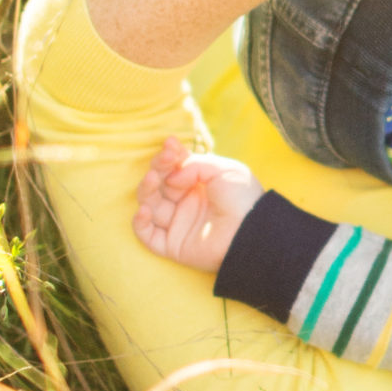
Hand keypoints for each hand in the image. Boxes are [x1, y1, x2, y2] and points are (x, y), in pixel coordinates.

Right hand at [134, 136, 262, 274]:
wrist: (251, 230)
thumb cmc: (242, 198)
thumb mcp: (223, 169)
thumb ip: (195, 165)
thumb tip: (171, 177)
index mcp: (198, 185)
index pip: (174, 168)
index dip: (169, 156)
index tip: (170, 145)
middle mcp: (185, 203)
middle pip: (159, 184)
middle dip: (158, 169)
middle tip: (166, 160)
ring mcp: (178, 224)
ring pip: (150, 205)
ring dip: (146, 190)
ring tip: (153, 179)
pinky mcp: (173, 245)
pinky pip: (147, 236)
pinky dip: (140, 223)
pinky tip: (145, 210)